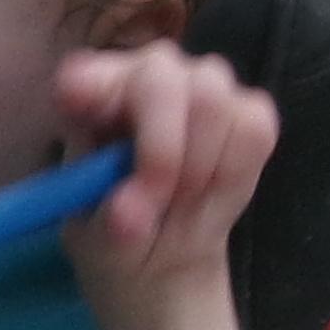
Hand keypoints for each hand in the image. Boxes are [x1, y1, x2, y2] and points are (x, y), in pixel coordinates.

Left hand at [55, 44, 276, 329]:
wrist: (161, 254)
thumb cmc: (115, 234)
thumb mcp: (96, 240)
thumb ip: (106, 220)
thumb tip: (127, 217)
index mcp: (92, 98)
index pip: (85, 75)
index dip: (89, 85)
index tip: (76, 105)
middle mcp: (148, 76)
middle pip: (161, 79)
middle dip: (159, 152)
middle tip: (149, 205)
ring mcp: (202, 86)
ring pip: (212, 101)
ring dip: (196, 169)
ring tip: (176, 206)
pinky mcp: (249, 111)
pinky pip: (252, 129)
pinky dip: (233, 172)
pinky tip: (209, 194)